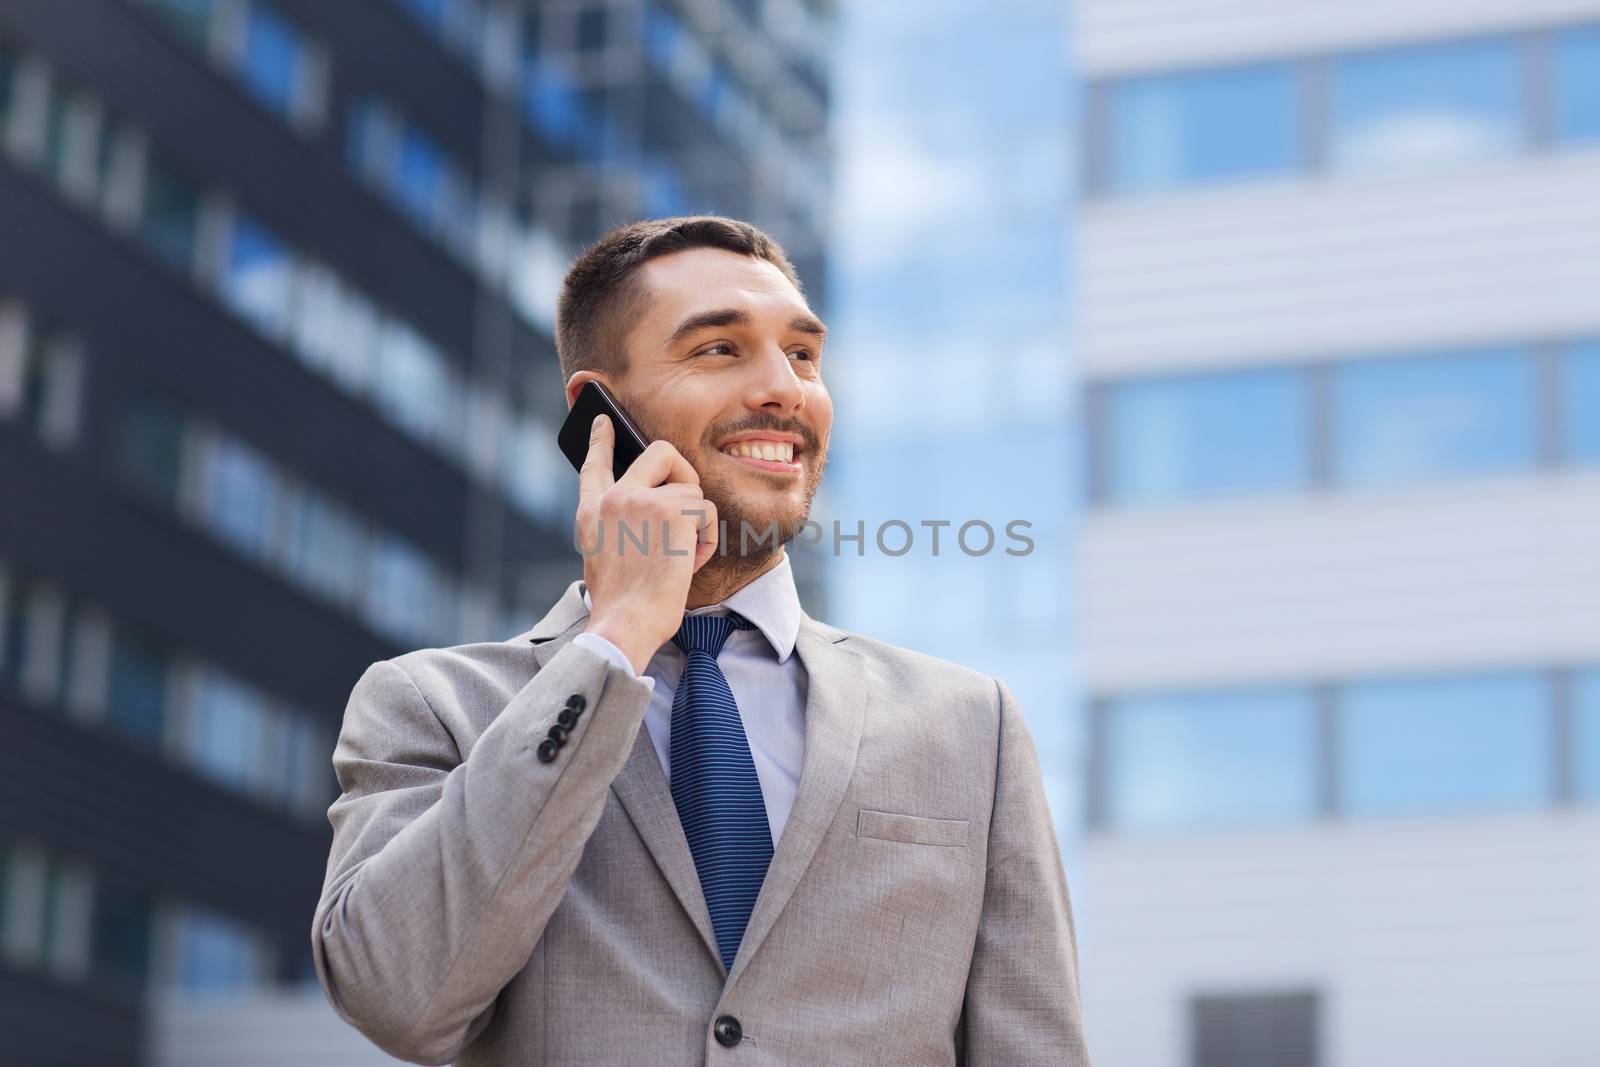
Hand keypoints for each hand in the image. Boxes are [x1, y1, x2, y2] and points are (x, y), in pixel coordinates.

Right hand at [576, 414, 717, 672]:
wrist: (624, 623)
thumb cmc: (620, 603)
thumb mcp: (603, 556)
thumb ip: (618, 525)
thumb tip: (655, 506)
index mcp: (591, 512)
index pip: (594, 465)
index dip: (601, 440)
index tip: (604, 421)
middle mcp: (614, 498)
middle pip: (660, 453)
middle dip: (684, 473)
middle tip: (687, 505)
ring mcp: (642, 500)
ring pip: (692, 492)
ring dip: (696, 526)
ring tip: (680, 557)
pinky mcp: (672, 511)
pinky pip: (706, 512)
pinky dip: (706, 540)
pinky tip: (689, 562)